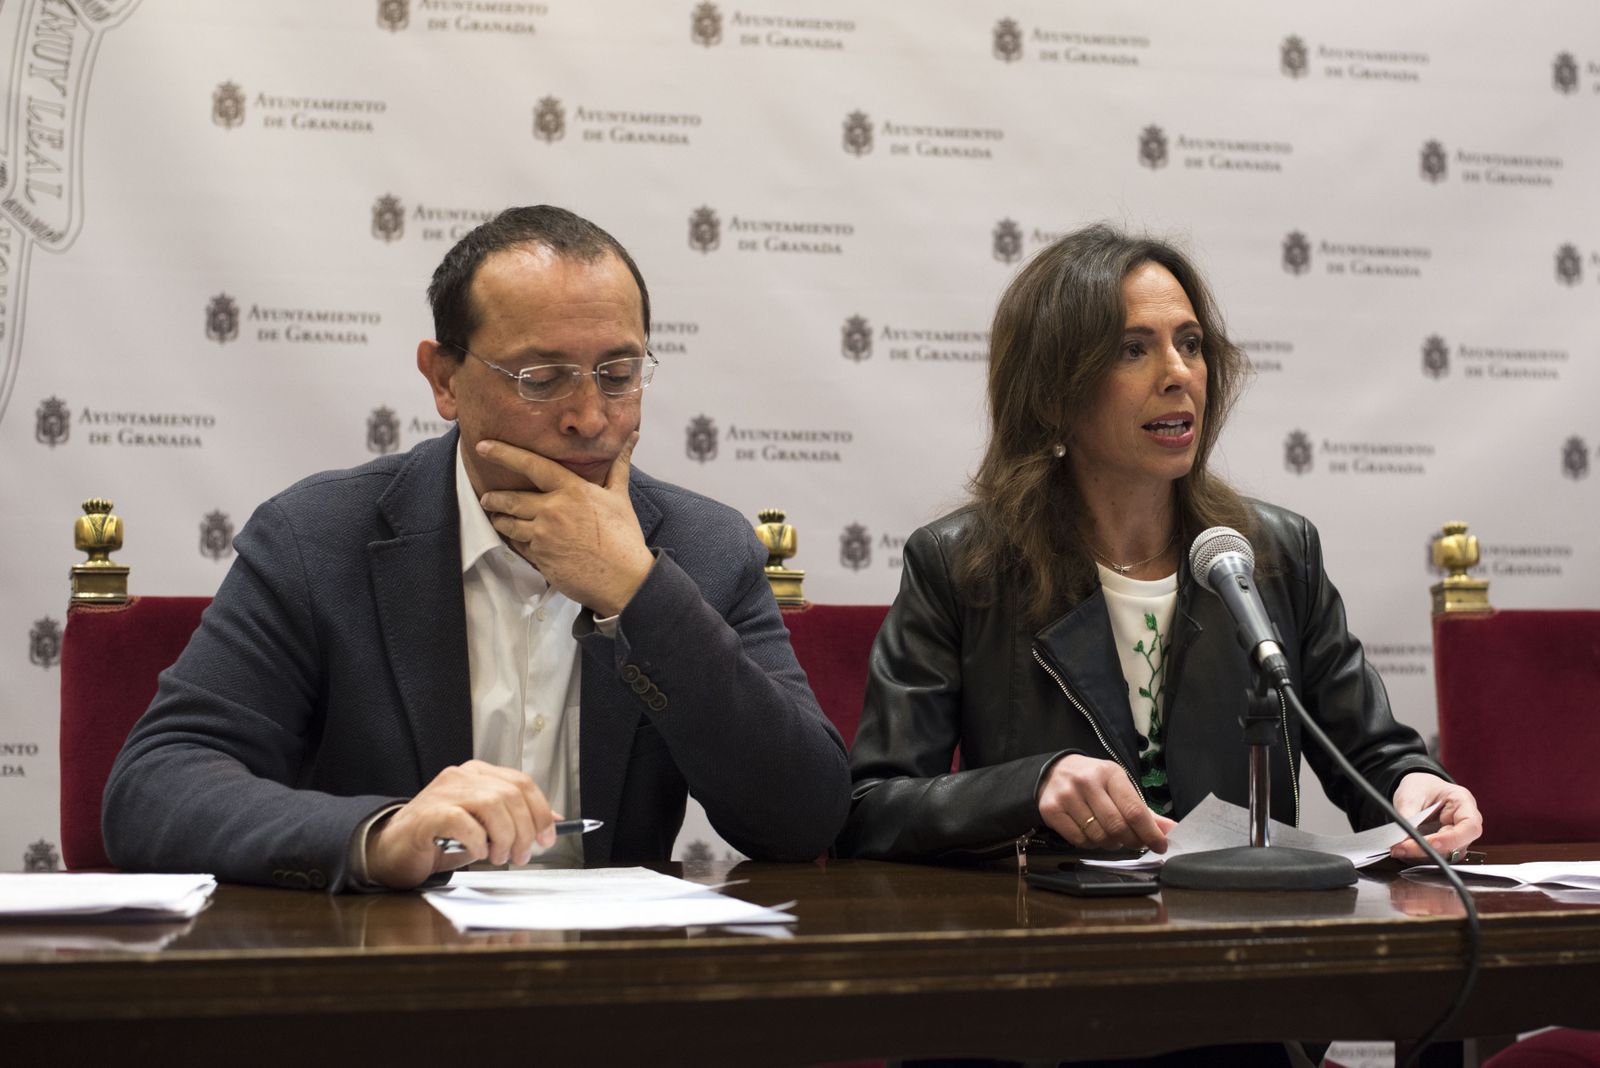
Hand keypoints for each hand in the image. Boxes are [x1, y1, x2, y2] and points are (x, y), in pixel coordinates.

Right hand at [365, 760, 557, 888]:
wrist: (394, 849)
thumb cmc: (440, 838)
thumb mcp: (485, 826)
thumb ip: (514, 819)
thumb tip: (552, 820)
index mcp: (479, 774)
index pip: (522, 783)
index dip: (540, 811)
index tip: (546, 838)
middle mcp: (463, 776)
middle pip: (511, 795)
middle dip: (525, 830)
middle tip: (521, 856)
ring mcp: (444, 792)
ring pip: (492, 805)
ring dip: (504, 837)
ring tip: (498, 857)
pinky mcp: (429, 813)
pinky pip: (463, 822)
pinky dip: (478, 841)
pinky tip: (477, 853)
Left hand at [474, 433, 654, 615]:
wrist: (624, 578)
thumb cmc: (623, 536)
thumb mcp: (620, 497)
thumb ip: (617, 466)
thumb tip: (631, 438)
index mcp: (571, 490)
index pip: (531, 465)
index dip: (504, 453)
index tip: (484, 446)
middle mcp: (552, 510)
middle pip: (510, 498)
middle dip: (493, 497)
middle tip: (486, 497)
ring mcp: (543, 535)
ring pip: (508, 523)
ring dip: (499, 519)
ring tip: (497, 516)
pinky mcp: (540, 557)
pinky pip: (518, 545)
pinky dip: (514, 540)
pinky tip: (516, 537)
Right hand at [1037, 754, 1174, 852]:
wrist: (1053, 771)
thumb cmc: (1094, 781)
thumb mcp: (1119, 787)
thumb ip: (1144, 810)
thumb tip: (1171, 830)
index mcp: (1110, 773)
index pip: (1134, 810)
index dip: (1150, 833)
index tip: (1160, 846)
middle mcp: (1087, 782)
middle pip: (1117, 826)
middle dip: (1131, 841)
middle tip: (1134, 843)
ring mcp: (1067, 796)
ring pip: (1098, 836)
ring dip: (1110, 844)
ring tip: (1110, 836)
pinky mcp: (1051, 810)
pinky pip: (1078, 840)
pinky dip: (1090, 844)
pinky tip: (1091, 834)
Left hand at [1388, 772, 1482, 861]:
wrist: (1417, 790)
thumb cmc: (1419, 788)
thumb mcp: (1409, 796)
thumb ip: (1407, 818)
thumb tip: (1402, 840)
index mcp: (1464, 803)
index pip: (1470, 827)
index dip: (1452, 839)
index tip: (1430, 842)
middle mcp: (1466, 823)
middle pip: (1458, 845)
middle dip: (1430, 849)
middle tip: (1402, 848)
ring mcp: (1458, 837)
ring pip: (1448, 855)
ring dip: (1423, 854)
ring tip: (1398, 848)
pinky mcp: (1447, 846)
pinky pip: (1437, 855)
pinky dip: (1420, 854)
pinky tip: (1404, 849)